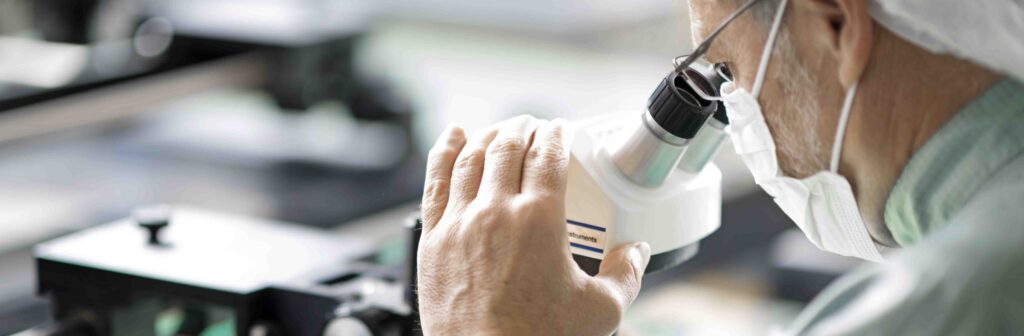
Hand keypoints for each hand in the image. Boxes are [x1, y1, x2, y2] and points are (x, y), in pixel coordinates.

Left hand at [417, 116, 651, 335]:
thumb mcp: (601, 311)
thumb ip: (625, 275)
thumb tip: (637, 253)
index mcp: (540, 220)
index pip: (549, 155)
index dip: (558, 134)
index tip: (562, 130)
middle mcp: (496, 211)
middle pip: (509, 146)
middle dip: (524, 128)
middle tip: (533, 127)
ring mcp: (459, 223)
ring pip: (471, 157)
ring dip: (489, 135)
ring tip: (501, 130)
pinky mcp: (432, 239)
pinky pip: (435, 182)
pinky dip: (445, 151)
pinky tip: (454, 136)